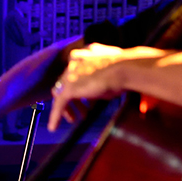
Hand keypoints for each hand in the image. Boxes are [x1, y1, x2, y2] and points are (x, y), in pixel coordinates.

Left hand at [47, 43, 165, 130]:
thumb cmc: (126, 71)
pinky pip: (59, 104)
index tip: (84, 99)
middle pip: (65, 83)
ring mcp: (70, 73)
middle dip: (73, 99)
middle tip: (79, 111)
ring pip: (60, 92)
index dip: (79, 87)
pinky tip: (54, 126)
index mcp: (85, 54)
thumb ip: (98, 81)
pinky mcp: (68, 87)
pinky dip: (56, 116)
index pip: (74, 73)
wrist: (127, 68)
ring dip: (66, 108)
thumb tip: (96, 95)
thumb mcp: (110, 74)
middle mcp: (75, 61)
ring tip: (74, 119)